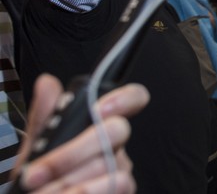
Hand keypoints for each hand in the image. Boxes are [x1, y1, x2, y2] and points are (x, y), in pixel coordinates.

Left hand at [14, 74, 149, 192]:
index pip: (131, 100)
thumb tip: (47, 83)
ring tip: (44, 190)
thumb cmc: (42, 179)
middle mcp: (115, 145)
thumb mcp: (36, 147)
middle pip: (116, 130)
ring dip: (68, 179)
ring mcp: (120, 169)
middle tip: (38, 172)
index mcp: (99, 126)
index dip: (125, 98)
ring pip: (108, 162)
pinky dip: (84, 192)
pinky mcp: (122, 190)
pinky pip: (117, 185)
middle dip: (72, 153)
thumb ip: (43, 117)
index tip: (98, 109)